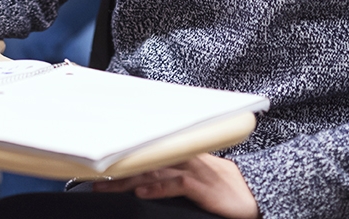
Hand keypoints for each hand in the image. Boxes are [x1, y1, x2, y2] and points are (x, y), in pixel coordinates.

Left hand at [92, 155, 257, 217]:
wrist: (254, 195)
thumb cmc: (223, 188)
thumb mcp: (195, 177)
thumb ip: (171, 173)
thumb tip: (143, 180)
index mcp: (181, 154)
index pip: (147, 152)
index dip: (123, 157)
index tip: (100, 163)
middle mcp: (184, 159)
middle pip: (145, 162)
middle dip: (118, 170)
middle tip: (93, 178)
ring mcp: (194, 171)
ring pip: (155, 172)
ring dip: (129, 180)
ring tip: (108, 186)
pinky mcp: (203, 187)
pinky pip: (177, 184)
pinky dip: (158, 188)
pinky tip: (142, 192)